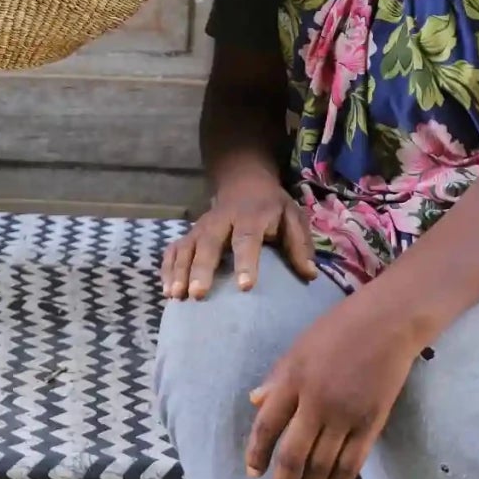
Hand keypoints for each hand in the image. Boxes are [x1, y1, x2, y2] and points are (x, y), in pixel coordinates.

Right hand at [162, 163, 318, 299]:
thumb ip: (300, 245)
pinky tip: (167, 291)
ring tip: (176, 296)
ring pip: (187, 247)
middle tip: (198, 294)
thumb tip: (310, 275)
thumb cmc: (271, 207)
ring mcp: (201, 227)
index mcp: (251, 217)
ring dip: (180, 271)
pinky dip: (168, 269)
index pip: (247, 239)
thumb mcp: (292, 217)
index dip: (246, 262)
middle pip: (209, 243)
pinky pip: (174, 250)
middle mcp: (222, 221)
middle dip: (202, 268)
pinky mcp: (189, 234)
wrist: (244, 182)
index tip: (245, 286)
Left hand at [246, 292, 421, 478]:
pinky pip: (352, 463)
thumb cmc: (339, 327)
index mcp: (293, 379)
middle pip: (293, 455)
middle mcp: (316, 402)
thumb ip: (277, 378)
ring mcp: (345, 415)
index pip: (267, 426)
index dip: (257, 453)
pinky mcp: (371, 424)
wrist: (388, 322)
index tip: (253, 472)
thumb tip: (255, 403)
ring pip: (322, 465)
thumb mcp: (299, 347)